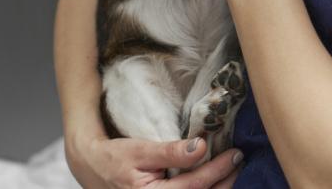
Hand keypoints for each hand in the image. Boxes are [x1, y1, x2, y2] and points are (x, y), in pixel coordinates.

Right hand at [65, 133, 241, 188]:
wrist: (92, 168)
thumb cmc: (114, 157)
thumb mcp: (141, 150)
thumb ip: (171, 151)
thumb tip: (201, 147)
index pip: (195, 184)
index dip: (218, 169)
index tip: (234, 153)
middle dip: (224, 182)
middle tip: (239, 161)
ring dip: (218, 188)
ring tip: (232, 172)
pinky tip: (215, 182)